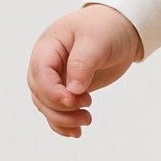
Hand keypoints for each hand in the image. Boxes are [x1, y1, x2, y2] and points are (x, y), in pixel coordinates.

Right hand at [28, 3, 142, 136]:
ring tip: (87, 120)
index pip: (40, 73)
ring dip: (63, 119)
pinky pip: (56, 111)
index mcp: (48, 47)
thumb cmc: (106, 28)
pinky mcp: (67, 90)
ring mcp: (55, 78)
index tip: (72, 100)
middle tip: (86, 109)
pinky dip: (63, 124)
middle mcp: (47, 64)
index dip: (52, 91)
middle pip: (40, 93)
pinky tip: (77, 132)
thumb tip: (73, 91)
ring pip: (46, 106)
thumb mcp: (96, 40)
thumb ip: (82, 64)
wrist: (120, 29)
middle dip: (60, 107)